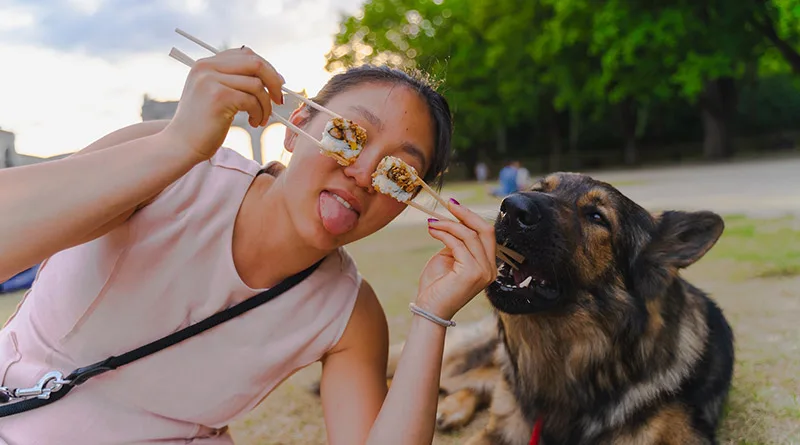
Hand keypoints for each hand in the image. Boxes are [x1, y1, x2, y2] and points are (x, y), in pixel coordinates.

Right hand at [161, 47, 284, 162]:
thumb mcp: (215, 94)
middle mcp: (206, 67)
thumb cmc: (203, 125)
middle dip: (274, 81)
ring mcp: (211, 81)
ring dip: (266, 105)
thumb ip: (233, 80)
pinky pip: (252, 100)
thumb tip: (273, 76)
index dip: (267, 68)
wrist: (181, 145)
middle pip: (255, 63)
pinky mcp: (218, 97)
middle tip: (279, 100)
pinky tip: (253, 123)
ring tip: (261, 119)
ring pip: (257, 85)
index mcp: (205, 64)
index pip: (246, 54)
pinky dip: (259, 113)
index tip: (277, 85)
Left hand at [416, 199, 496, 319]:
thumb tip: (454, 221)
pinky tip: (432, 231)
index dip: (471, 217)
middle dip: (466, 214)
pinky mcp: (472, 273)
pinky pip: (458, 244)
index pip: (486, 234)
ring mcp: (484, 272)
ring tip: (432, 222)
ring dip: (449, 224)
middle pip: (485, 230)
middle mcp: (490, 269)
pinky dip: (444, 233)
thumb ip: (456, 242)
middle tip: (448, 204)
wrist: (429, 309)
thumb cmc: (436, 286)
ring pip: (470, 235)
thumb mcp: (449, 257)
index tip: (453, 205)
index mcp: (487, 265)